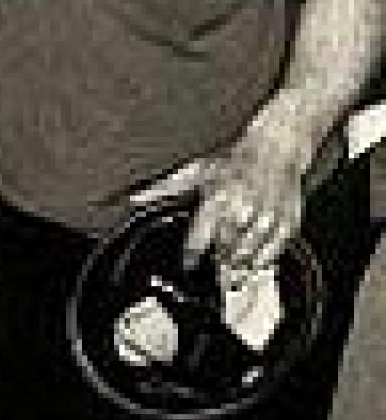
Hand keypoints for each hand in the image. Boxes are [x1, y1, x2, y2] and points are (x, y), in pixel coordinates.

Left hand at [129, 102, 310, 276]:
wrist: (276, 149)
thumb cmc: (232, 162)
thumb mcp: (195, 172)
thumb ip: (164, 189)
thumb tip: (133, 198)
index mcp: (216, 200)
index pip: (197, 243)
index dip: (190, 259)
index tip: (188, 266)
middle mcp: (241, 212)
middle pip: (223, 257)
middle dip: (216, 266)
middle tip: (213, 270)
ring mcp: (266, 220)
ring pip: (246, 261)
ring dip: (236, 268)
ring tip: (231, 266)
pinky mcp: (286, 225)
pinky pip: (270, 256)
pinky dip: (260, 262)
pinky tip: (252, 259)